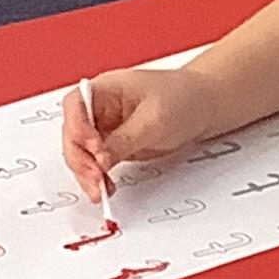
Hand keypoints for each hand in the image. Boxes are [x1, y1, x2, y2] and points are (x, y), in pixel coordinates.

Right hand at [61, 66, 212, 198]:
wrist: (205, 107)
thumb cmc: (183, 98)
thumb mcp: (154, 120)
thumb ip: (124, 140)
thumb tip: (100, 160)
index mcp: (106, 89)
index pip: (75, 104)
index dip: (78, 127)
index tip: (93, 149)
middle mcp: (100, 108)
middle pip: (73, 134)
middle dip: (80, 159)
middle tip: (95, 179)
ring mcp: (106, 128)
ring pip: (82, 153)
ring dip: (86, 173)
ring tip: (101, 190)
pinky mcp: (115, 146)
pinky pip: (97, 163)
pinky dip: (98, 177)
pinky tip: (107, 187)